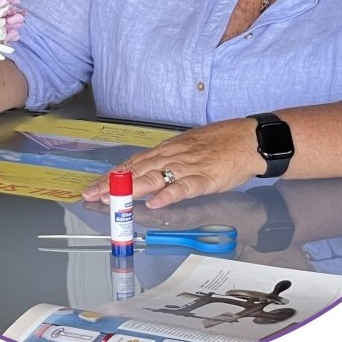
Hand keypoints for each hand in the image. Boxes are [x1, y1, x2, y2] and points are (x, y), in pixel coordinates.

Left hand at [82, 118, 263, 208]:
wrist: (250, 139)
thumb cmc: (222, 142)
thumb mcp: (189, 146)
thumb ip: (170, 158)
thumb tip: (151, 169)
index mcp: (169, 150)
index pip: (135, 163)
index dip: (113, 175)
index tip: (95, 185)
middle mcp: (173, 156)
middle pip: (138, 170)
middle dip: (112, 183)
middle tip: (91, 194)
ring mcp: (189, 167)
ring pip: (155, 178)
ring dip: (130, 189)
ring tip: (111, 198)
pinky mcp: (206, 178)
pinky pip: (185, 187)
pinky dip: (169, 195)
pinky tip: (155, 202)